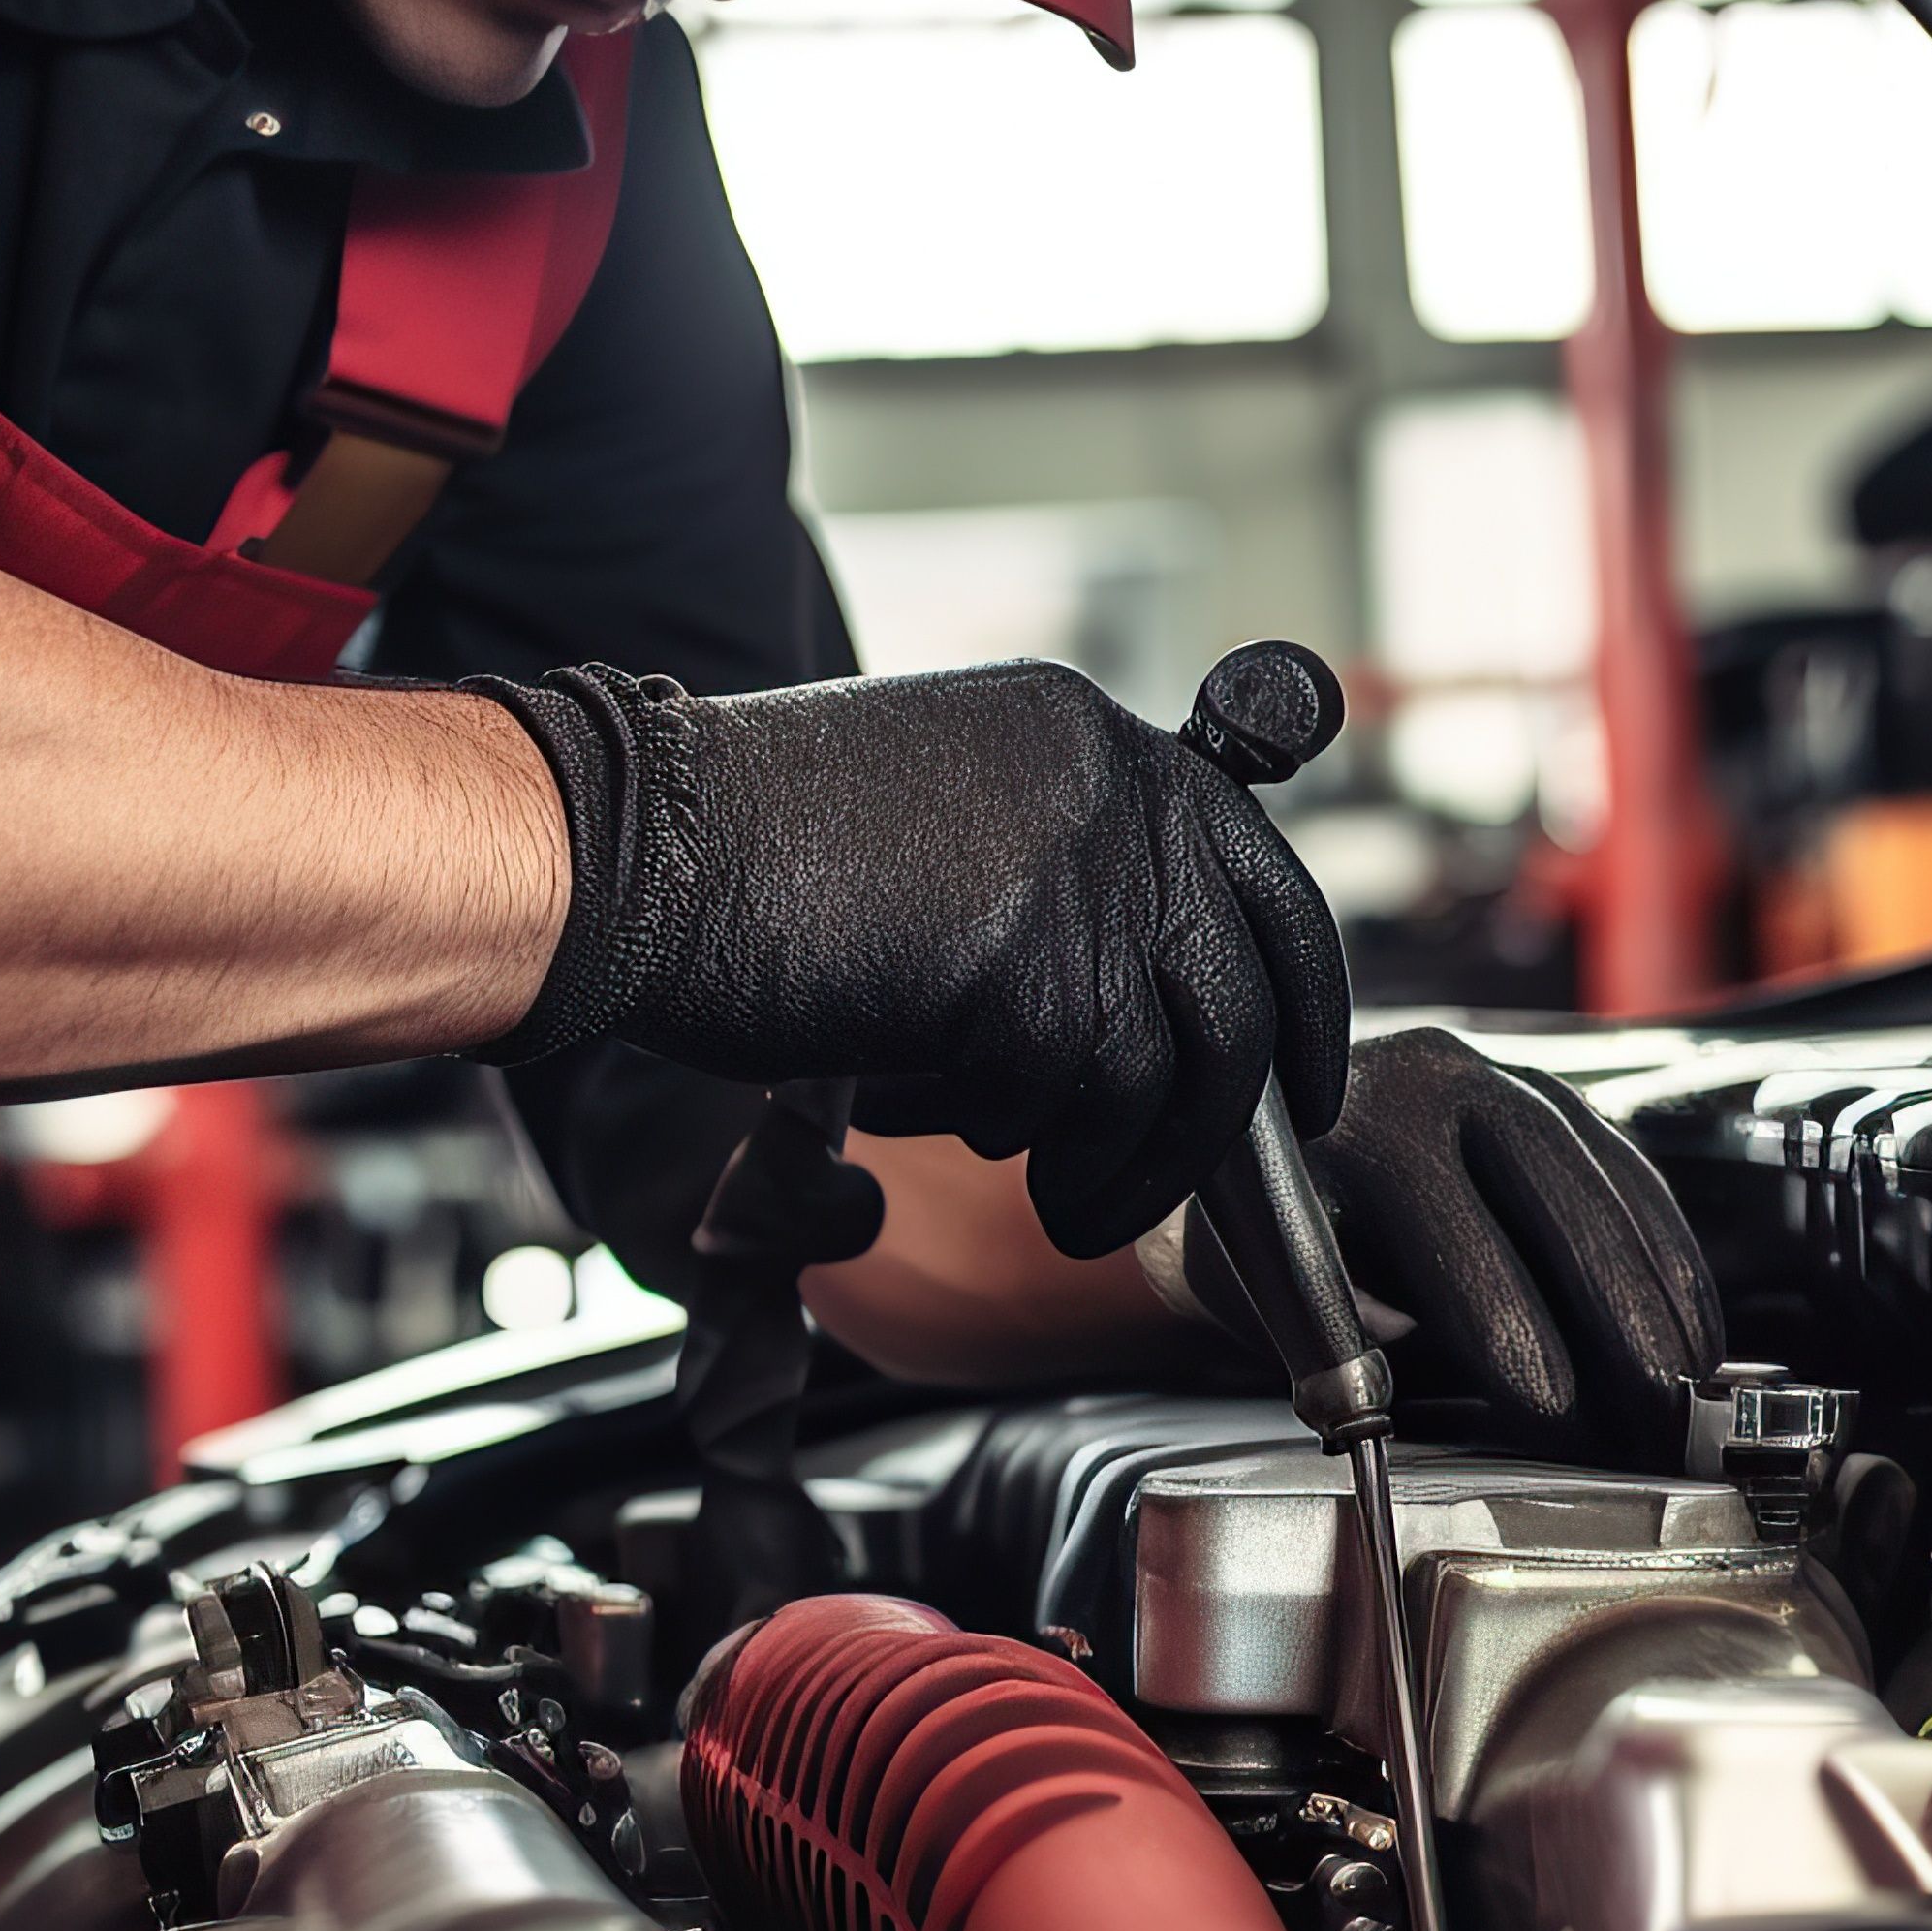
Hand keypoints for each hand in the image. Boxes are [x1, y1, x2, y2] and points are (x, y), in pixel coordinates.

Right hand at [463, 662, 1349, 1257]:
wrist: (631, 850)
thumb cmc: (747, 850)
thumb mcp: (941, 815)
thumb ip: (1055, 876)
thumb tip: (1144, 1004)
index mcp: (1091, 737)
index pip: (1262, 871)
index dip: (1300, 990)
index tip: (1298, 1076)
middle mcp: (1113, 786)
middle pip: (1245, 983)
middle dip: (1233, 1110)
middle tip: (1197, 1180)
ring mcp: (1085, 874)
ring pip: (1176, 1065)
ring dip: (1126, 1157)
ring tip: (1059, 1193)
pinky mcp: (1034, 969)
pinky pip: (1085, 1105)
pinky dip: (1045, 1154)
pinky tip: (981, 1149)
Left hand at [1154, 1029, 1724, 1464]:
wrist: (1261, 1145)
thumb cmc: (1258, 1239)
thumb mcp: (1266, 1292)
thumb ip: (1351, 1350)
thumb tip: (1463, 1419)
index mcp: (1352, 1124)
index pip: (1455, 1237)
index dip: (1513, 1334)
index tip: (1553, 1412)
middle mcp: (1437, 1079)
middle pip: (1560, 1194)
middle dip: (1622, 1314)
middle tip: (1655, 1410)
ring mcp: (1507, 1078)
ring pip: (1611, 1182)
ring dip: (1663, 1290)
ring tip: (1686, 1382)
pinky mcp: (1557, 1100)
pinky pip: (1633, 1177)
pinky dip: (1669, 1256)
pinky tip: (1688, 1325)